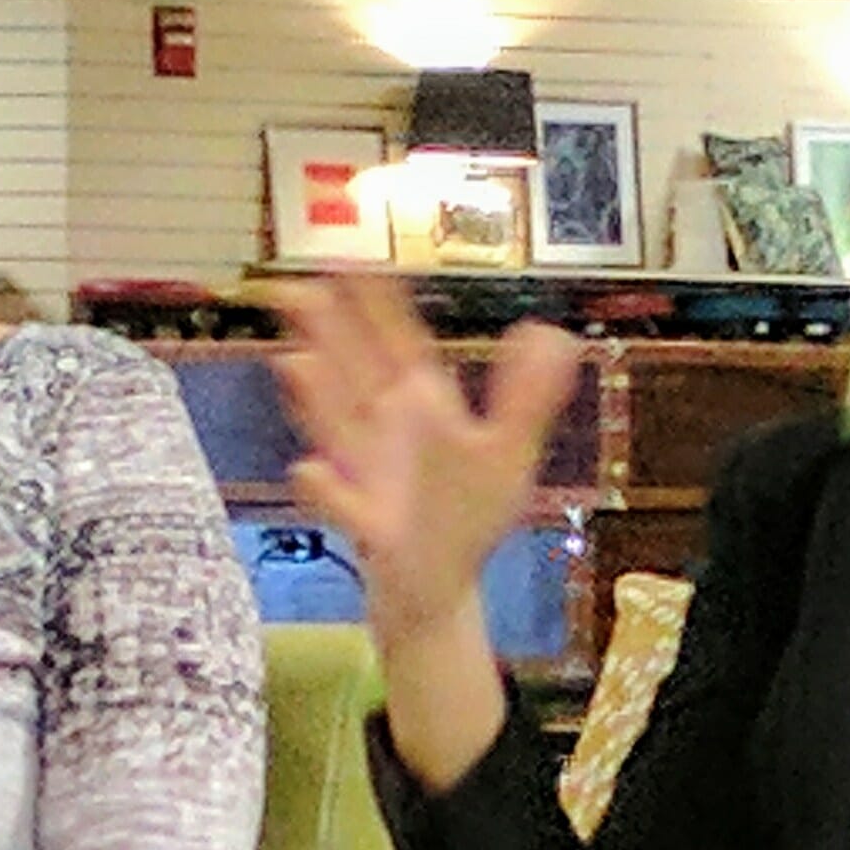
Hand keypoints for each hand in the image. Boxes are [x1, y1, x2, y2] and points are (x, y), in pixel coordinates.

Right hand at [272, 283, 583, 651]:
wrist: (436, 589)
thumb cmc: (469, 517)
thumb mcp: (508, 451)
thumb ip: (528, 395)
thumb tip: (554, 335)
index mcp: (425, 408)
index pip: (400, 345)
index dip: (382, 305)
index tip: (358, 260)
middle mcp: (389, 432)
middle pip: (356, 372)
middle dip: (329, 333)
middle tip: (299, 286)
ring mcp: (369, 473)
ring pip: (339, 427)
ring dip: (317, 399)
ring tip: (295, 361)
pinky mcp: (366, 523)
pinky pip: (344, 504)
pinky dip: (327, 491)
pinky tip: (309, 471)